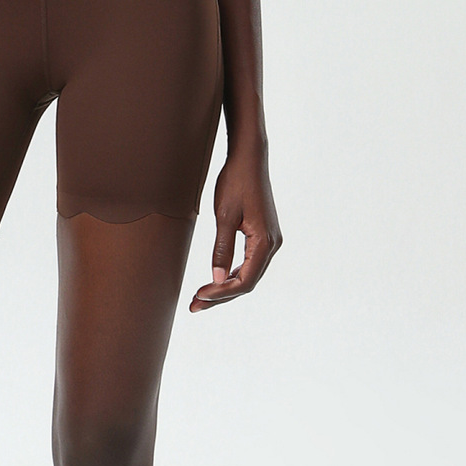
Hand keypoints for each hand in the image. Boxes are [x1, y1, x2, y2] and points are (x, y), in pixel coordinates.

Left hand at [189, 148, 281, 311]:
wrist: (248, 159)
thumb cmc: (235, 182)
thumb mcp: (224, 216)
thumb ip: (221, 249)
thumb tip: (217, 278)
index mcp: (264, 242)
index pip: (245, 281)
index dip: (221, 293)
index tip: (198, 296)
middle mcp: (272, 244)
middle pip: (247, 282)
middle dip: (221, 296)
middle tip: (194, 306)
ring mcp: (269, 240)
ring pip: (248, 274)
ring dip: (226, 287)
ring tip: (201, 297)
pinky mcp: (263, 235)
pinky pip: (249, 263)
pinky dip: (233, 274)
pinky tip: (217, 279)